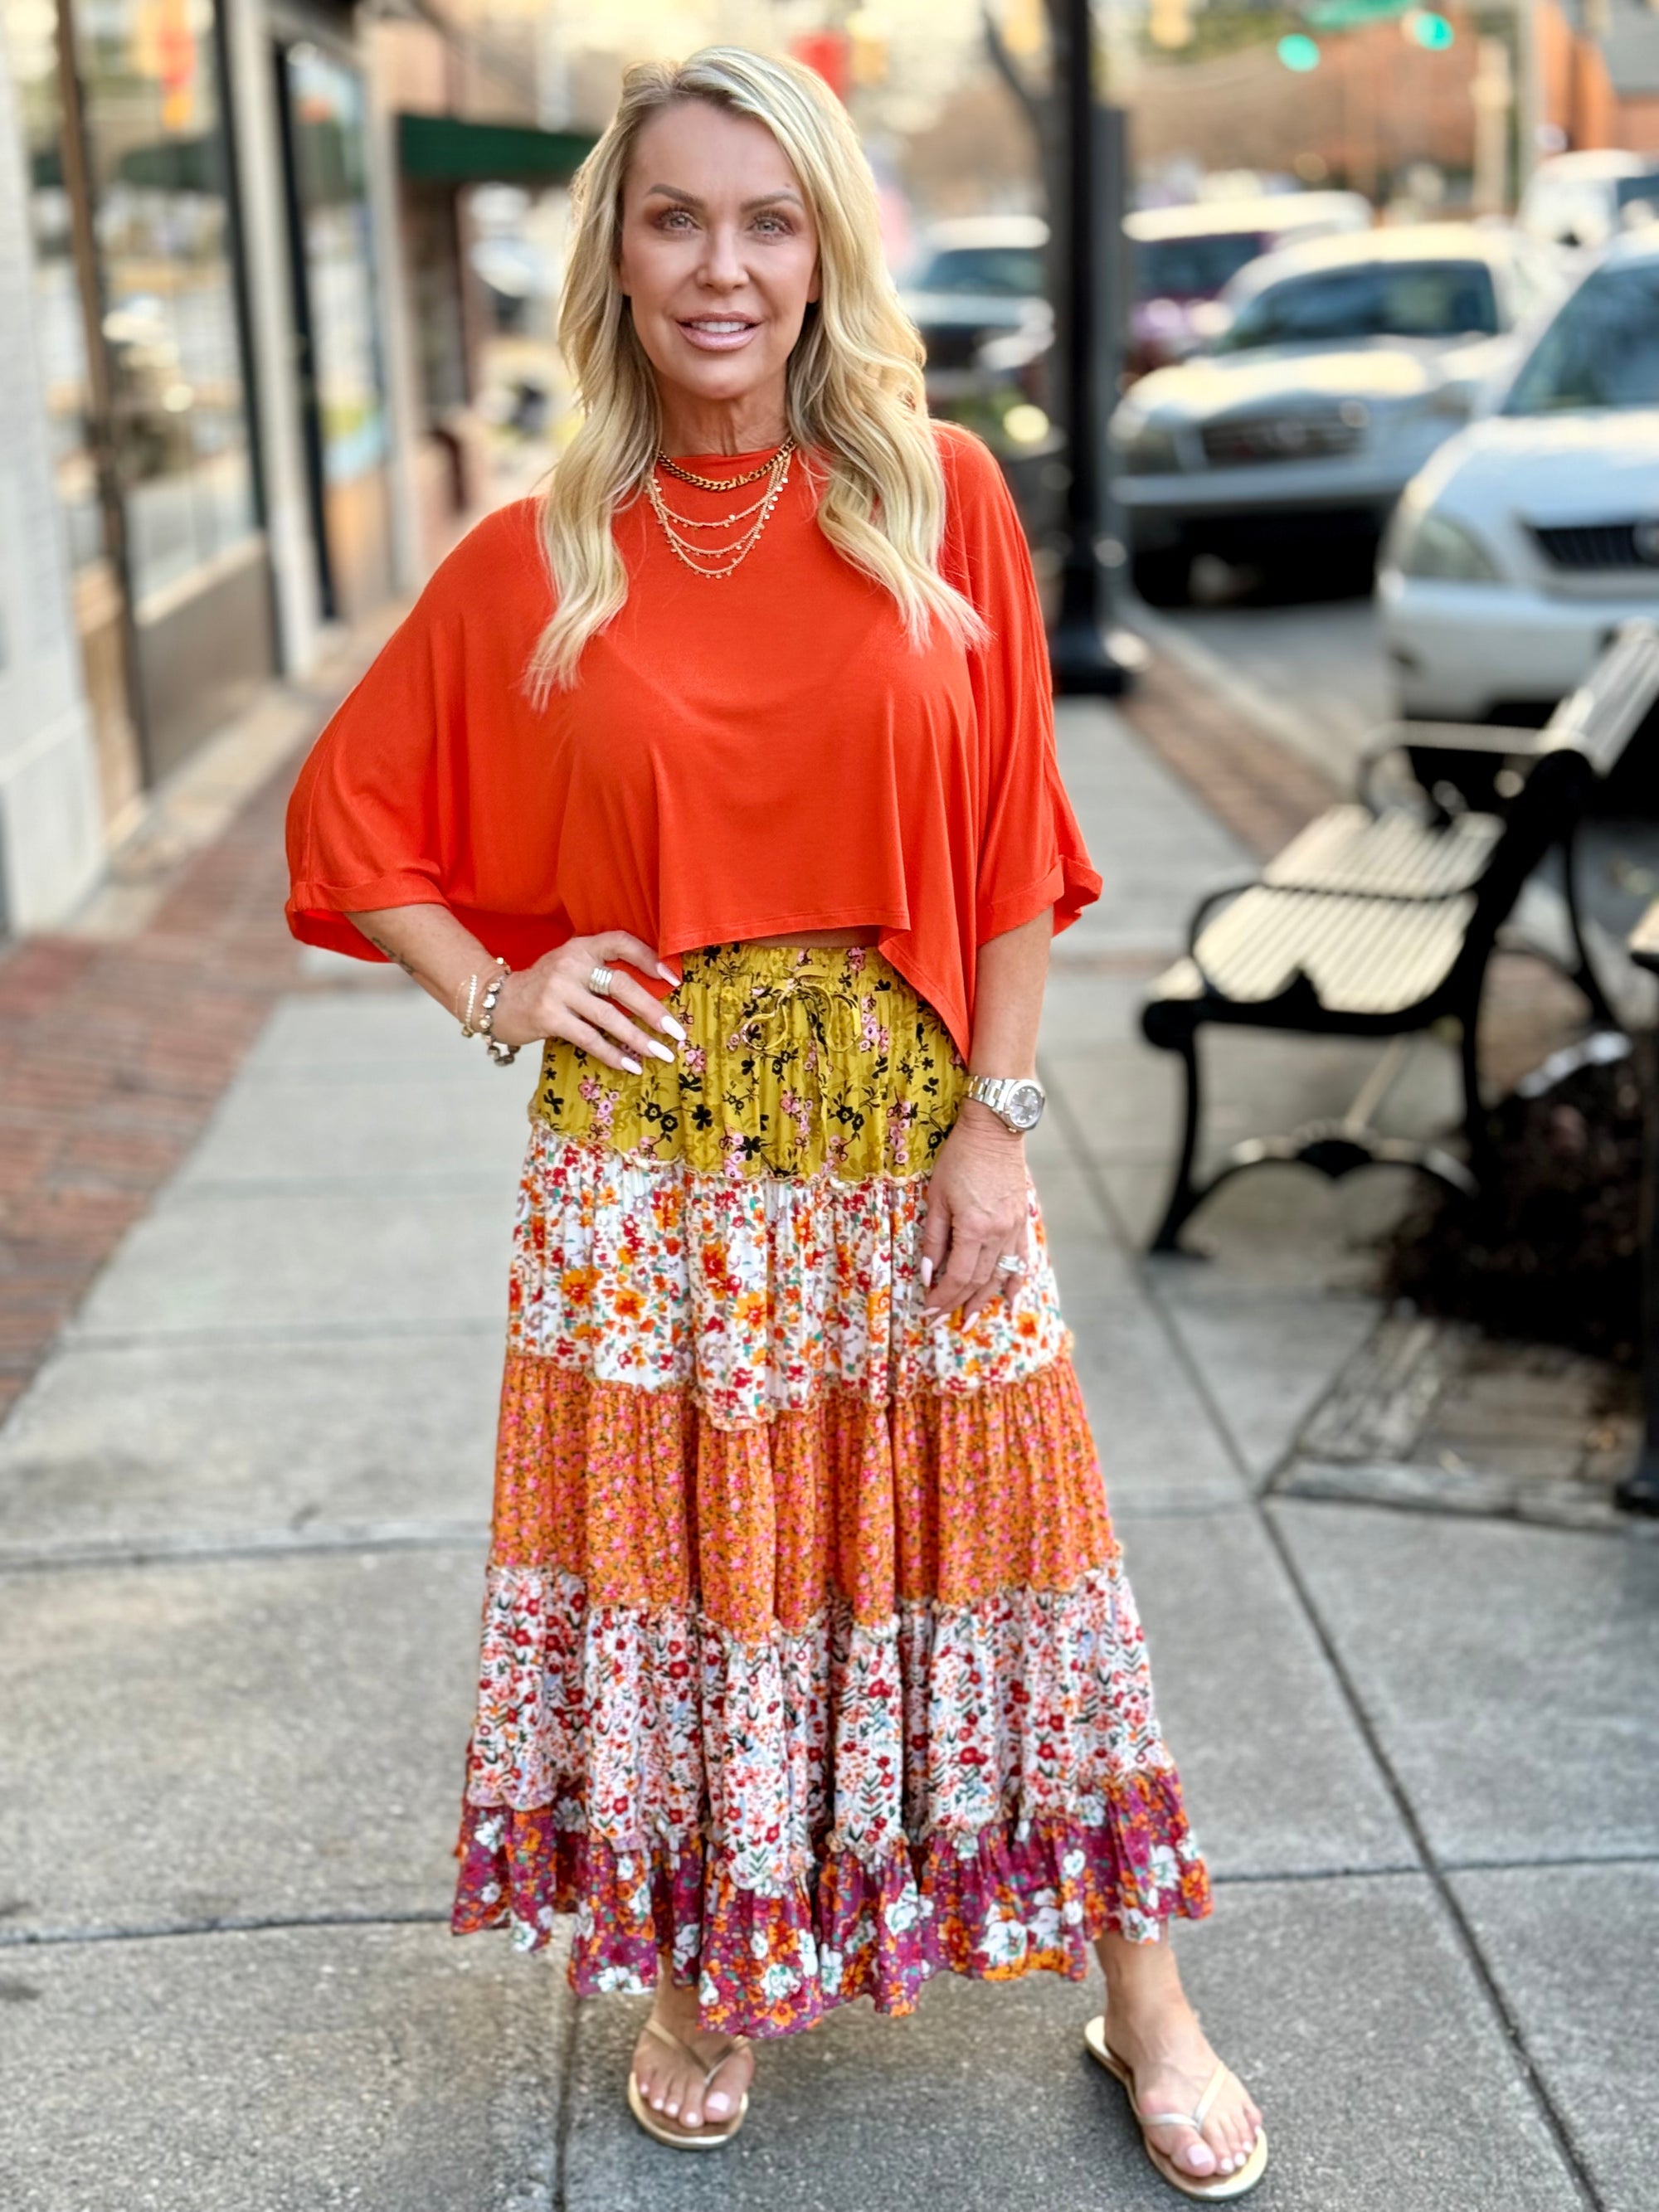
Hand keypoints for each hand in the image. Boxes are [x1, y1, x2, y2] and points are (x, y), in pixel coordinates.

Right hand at [490, 931, 682, 1070]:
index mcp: (581, 947)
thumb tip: (650, 996)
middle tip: (676, 1031)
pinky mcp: (549, 1017)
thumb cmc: (544, 986)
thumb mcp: (570, 967)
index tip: (673, 980)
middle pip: (621, 985)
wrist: (496, 1001)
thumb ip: (600, 971)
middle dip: (653, 1010)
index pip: (620, 942)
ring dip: (638, 1038)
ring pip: (609, 1016)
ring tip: (660, 1054)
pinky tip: (630, 1066)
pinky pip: (589, 1038)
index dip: (649, 958)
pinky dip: (613, 1054)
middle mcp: (571, 964)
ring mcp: (558, 990)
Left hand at [919, 1101, 1031, 1322]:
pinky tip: (1014, 1300)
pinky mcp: (1022, 1221)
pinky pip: (1022, 1259)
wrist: (995, 1131)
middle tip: (942, 1321)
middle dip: (959, 1303)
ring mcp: (1014, 1229)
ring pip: (1002, 1275)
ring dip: (986, 1300)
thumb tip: (928, 1273)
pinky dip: (1018, 1281)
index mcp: (975, 1228)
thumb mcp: (936, 1197)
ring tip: (971, 1320)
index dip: (943, 1297)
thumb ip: (933, 1238)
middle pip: (979, 1280)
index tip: (929, 1311)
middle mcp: (999, 1234)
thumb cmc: (959, 1159)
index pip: (958, 1276)